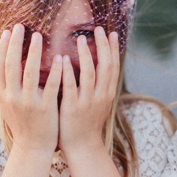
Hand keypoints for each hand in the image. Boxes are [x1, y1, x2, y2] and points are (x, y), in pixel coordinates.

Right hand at [0, 24, 60, 151]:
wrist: (33, 148)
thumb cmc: (21, 124)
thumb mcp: (5, 105)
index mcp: (4, 95)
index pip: (1, 66)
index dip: (4, 48)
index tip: (8, 31)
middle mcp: (13, 97)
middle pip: (12, 66)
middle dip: (16, 44)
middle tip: (21, 26)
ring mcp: (29, 103)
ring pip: (29, 73)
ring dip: (33, 52)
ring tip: (39, 36)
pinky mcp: (45, 108)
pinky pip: (50, 86)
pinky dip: (54, 71)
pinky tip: (59, 57)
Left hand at [58, 27, 119, 152]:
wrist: (82, 147)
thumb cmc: (86, 122)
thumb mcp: (97, 102)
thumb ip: (98, 84)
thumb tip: (96, 64)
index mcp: (108, 93)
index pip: (113, 66)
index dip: (113, 49)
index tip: (111, 33)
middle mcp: (101, 95)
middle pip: (106, 66)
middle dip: (103, 46)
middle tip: (99, 29)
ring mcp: (88, 102)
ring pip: (90, 74)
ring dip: (86, 55)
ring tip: (81, 39)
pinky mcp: (73, 108)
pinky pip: (71, 87)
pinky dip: (68, 72)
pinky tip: (63, 59)